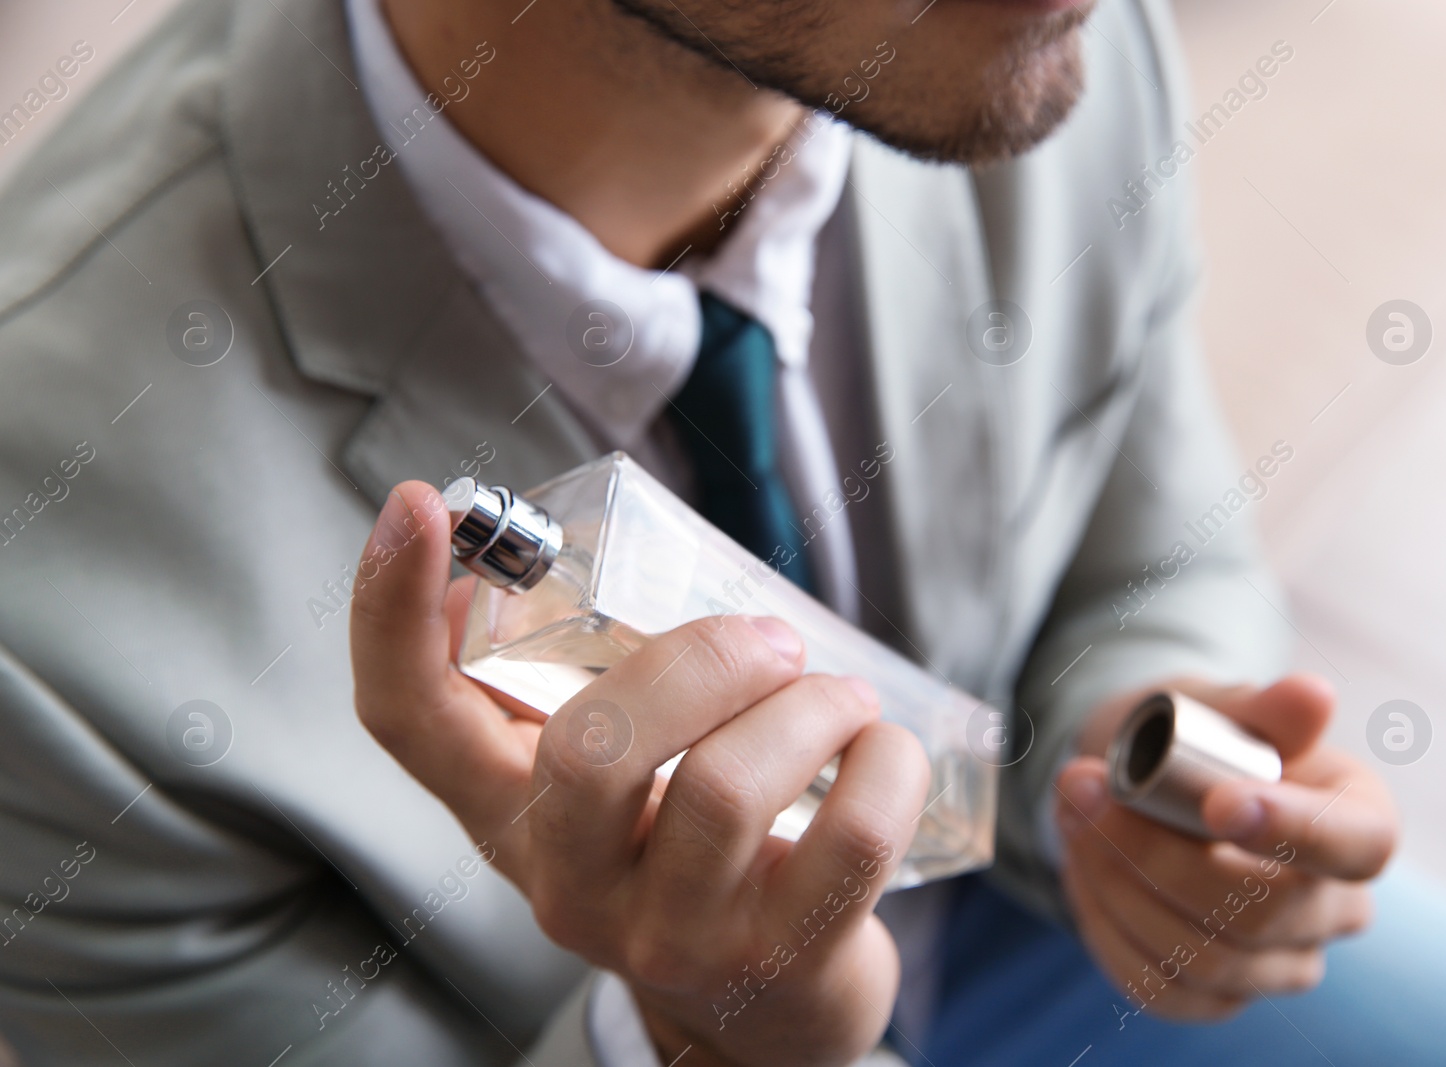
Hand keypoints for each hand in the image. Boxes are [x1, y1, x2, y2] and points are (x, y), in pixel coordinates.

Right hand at [350, 482, 929, 1066]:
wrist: (763, 1014)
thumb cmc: (680, 858)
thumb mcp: (599, 789)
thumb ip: (556, 692)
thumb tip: (496, 576)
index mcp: (510, 814)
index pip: (407, 718)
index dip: (391, 610)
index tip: (422, 504)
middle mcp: (571, 885)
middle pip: (588, 751)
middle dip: (698, 662)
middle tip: (770, 642)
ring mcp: (674, 935)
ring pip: (728, 790)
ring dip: (809, 706)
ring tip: (839, 697)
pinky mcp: (782, 960)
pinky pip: (852, 838)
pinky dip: (886, 763)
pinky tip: (880, 749)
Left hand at [1055, 675, 1396, 1019]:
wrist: (1144, 782)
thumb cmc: (1197, 741)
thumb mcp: (1221, 709)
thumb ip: (1264, 710)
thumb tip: (1311, 696)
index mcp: (1358, 821)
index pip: (1358, 845)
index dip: (1294, 831)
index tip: (1217, 803)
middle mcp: (1337, 908)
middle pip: (1264, 913)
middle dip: (1159, 852)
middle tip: (1083, 785)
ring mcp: (1281, 963)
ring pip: (1203, 957)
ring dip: (1118, 883)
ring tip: (1072, 813)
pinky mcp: (1217, 996)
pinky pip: (1160, 986)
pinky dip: (1106, 926)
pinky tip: (1081, 867)